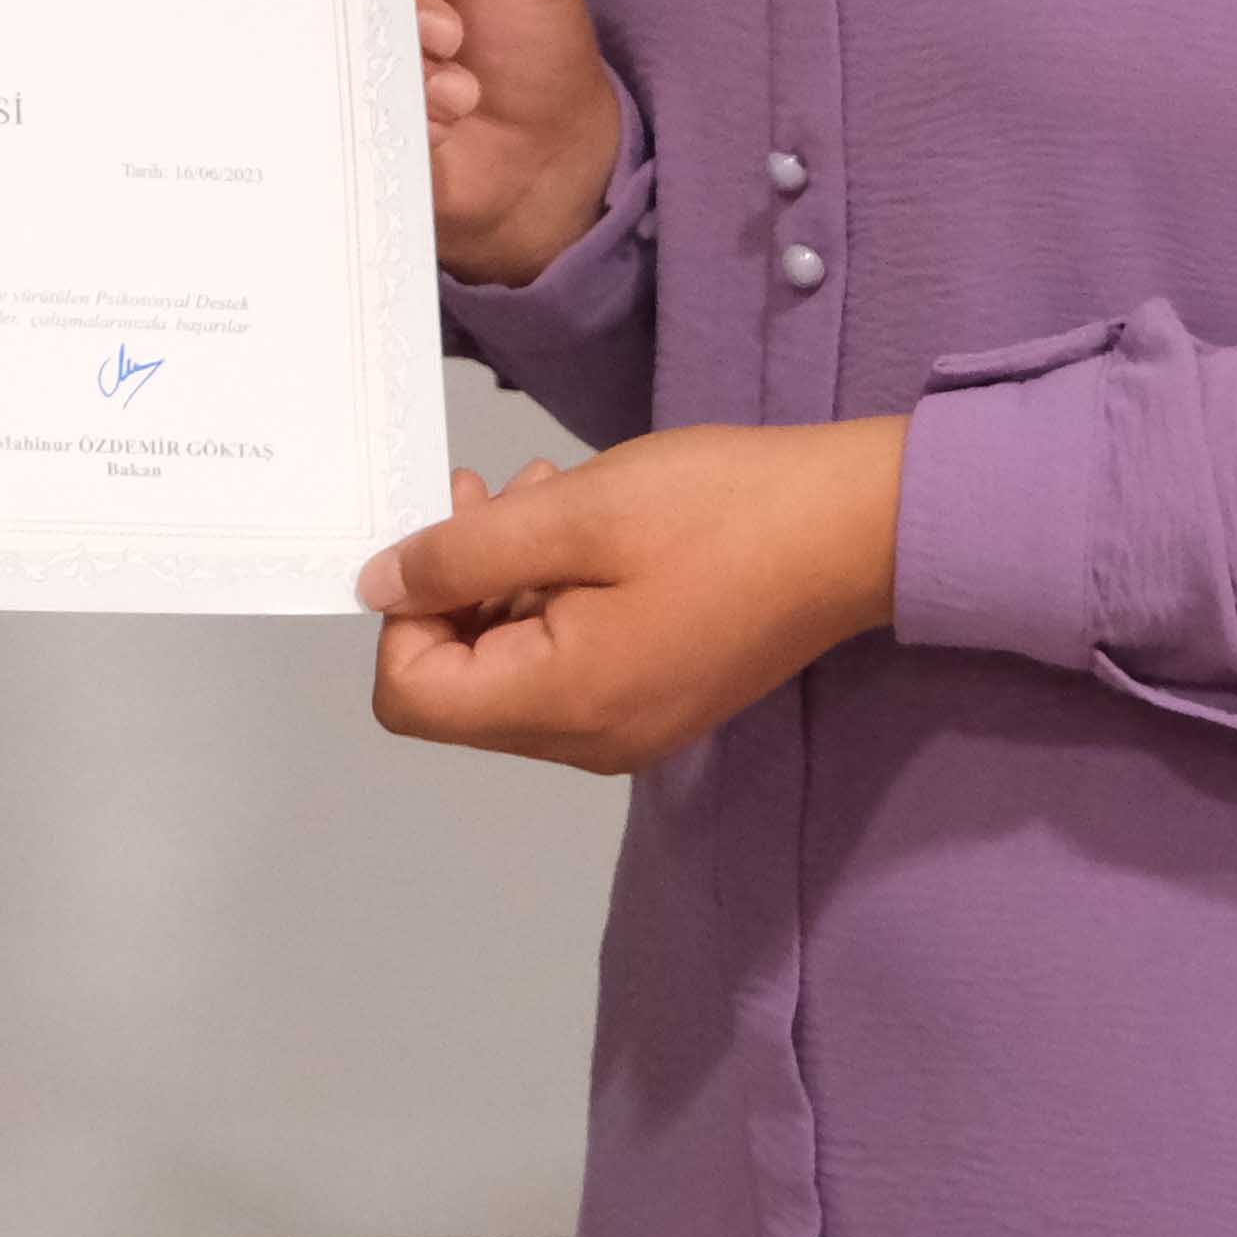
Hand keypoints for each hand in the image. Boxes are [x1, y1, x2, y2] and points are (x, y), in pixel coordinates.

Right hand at [345, 0, 617, 272]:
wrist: (542, 153)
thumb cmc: (531, 34)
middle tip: (451, 28)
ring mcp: (333, 30)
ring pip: (322, 21)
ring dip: (405, 56)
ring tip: (456, 81)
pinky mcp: (327, 96)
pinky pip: (330, 90)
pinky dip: (401, 105)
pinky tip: (443, 115)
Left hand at [359, 426, 907, 775]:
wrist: (860, 529)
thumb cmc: (722, 511)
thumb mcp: (579, 513)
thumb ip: (463, 556)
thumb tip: (375, 587)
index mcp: (564, 703)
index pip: (412, 696)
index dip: (404, 613)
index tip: (448, 527)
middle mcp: (588, 741)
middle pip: (458, 690)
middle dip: (455, 590)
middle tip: (498, 494)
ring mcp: (628, 729)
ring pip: (509, 672)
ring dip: (505, 583)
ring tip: (551, 496)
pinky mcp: (658, 701)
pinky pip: (566, 667)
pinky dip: (554, 600)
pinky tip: (589, 531)